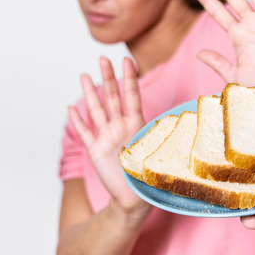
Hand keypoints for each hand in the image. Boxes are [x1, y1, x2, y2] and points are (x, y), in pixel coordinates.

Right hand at [68, 56, 149, 215]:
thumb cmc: (150, 173)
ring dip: (90, 93)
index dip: (129, 78)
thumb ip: (164, 132)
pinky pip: (85, 133)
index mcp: (137, 123)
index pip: (132, 95)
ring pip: (97, 110)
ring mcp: (107, 136)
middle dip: (108, 77)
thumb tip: (183, 116)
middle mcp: (120, 126)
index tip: (127, 59)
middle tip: (103, 58)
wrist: (136, 196)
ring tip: (84, 75)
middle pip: (113, 96)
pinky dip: (77, 121)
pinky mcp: (96, 150)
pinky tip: (71, 108)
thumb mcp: (159, 150)